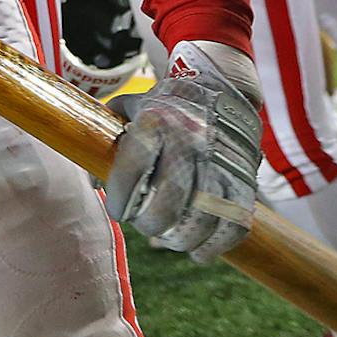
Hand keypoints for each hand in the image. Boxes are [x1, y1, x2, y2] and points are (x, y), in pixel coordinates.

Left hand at [103, 40, 263, 262]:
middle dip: (150, 223)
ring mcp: (221, 163)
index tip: (117, 209)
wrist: (221, 85)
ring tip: (168, 238)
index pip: (133, 168)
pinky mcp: (245, 180)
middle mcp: (191, 141)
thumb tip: (92, 185)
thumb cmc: (166, 103)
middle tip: (144, 223)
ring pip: (201, 220)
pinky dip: (215, 245)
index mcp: (158, 121)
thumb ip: (108, 138)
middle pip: (168, 202)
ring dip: (180, 240)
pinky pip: (234, 225)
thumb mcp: (133, 107)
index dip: (121, 197)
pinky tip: (198, 251)